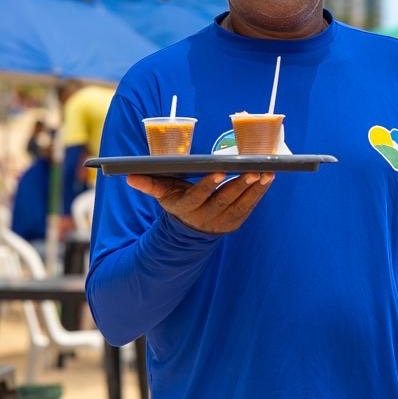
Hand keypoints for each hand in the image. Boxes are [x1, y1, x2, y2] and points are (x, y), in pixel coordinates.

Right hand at [126, 172, 273, 234]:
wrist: (189, 229)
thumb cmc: (177, 201)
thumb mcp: (163, 193)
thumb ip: (149, 184)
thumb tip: (129, 176)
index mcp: (186, 207)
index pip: (198, 196)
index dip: (209, 185)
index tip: (220, 171)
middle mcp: (205, 216)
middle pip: (224, 199)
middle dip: (240, 184)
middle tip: (254, 169)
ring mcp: (222, 221)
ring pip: (240, 203)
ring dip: (255, 188)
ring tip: (267, 172)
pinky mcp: (235, 221)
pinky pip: (250, 206)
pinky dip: (259, 193)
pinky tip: (268, 179)